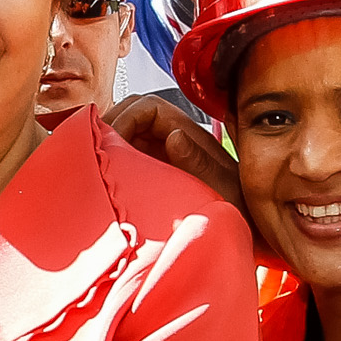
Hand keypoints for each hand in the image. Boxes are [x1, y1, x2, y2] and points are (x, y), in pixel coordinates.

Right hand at [107, 98, 241, 210]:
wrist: (246, 234)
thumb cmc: (240, 214)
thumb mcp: (225, 190)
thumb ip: (200, 163)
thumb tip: (174, 136)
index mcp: (190, 136)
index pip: (149, 106)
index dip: (126, 116)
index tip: (111, 140)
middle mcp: (173, 142)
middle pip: (131, 116)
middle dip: (110, 126)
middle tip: (94, 151)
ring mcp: (162, 159)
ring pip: (125, 137)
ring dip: (108, 144)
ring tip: (95, 165)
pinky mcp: (154, 177)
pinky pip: (127, 160)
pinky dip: (111, 163)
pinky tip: (103, 180)